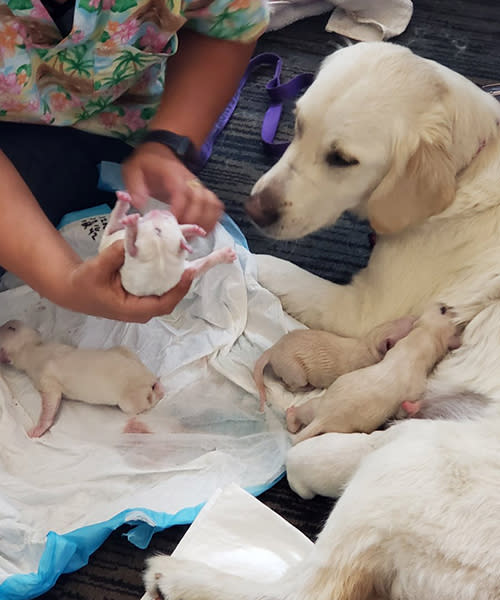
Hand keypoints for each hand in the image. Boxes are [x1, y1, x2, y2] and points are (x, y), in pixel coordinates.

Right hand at [60, 241, 193, 322]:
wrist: (74, 290)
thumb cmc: (84, 284)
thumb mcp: (96, 269)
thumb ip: (113, 255)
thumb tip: (131, 240)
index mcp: (132, 309)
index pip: (164, 303)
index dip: (179, 289)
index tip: (189, 271)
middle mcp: (141, 309)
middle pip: (171, 298)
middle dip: (184, 280)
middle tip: (197, 262)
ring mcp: (142, 304)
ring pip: (167, 292)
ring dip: (179, 277)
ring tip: (191, 258)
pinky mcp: (141, 295)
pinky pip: (160, 286)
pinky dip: (168, 274)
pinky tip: (174, 259)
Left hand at [122, 142, 222, 232]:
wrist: (161, 150)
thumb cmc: (147, 163)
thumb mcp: (133, 170)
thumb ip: (135, 187)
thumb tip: (140, 204)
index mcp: (172, 174)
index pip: (182, 191)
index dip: (180, 208)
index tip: (173, 222)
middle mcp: (190, 180)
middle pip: (201, 200)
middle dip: (193, 219)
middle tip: (182, 233)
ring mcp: (198, 186)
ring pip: (211, 203)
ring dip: (206, 221)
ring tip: (195, 235)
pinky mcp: (203, 192)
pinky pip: (216, 205)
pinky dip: (214, 218)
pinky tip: (206, 230)